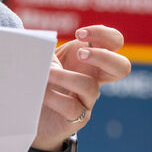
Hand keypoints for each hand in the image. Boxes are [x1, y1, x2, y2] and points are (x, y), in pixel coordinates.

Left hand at [31, 25, 130, 151]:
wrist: (29, 109)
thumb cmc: (41, 76)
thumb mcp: (44, 57)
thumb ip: (47, 48)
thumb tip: (45, 51)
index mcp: (90, 56)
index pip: (113, 41)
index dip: (103, 34)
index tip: (79, 34)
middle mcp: (94, 77)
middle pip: (122, 67)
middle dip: (104, 57)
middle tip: (80, 54)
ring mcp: (88, 99)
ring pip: (90, 86)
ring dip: (66, 77)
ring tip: (47, 74)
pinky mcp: (78, 117)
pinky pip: (72, 107)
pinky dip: (55, 98)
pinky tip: (42, 93)